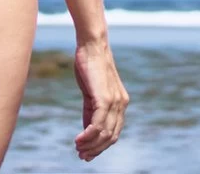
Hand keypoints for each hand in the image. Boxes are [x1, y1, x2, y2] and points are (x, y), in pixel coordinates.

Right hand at [72, 39, 128, 161]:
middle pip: (111, 137)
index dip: (101, 146)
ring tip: (78, 149)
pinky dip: (88, 136)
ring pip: (105, 134)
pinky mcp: (104, 98)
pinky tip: (78, 139)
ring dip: (90, 145)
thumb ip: (92, 110)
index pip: (114, 132)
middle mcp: (121, 104)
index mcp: (120, 102)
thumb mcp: (92, 91)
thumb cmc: (90, 65)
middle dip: (96, 149)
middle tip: (82, 156)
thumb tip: (88, 130)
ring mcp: (114, 101)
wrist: (92, 44)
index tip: (87, 153)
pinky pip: (97, 125)